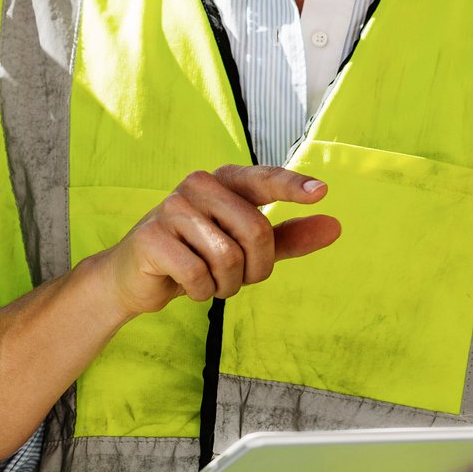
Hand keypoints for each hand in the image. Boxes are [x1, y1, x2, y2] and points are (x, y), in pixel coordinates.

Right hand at [90, 164, 341, 317]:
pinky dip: (202, 291)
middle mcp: (199, 185)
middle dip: (256, 269)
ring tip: (210, 281)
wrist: (137, 278)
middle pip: (255, 231)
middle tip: (238, 279)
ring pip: (229, 257)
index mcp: (225, 181)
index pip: (264, 179)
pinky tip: (189, 286)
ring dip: (227, 284)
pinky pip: (198, 275)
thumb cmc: (199, 257)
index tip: (323, 193)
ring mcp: (173, 207)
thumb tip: (335, 226)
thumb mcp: (249, 249)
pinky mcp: (153, 237)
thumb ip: (289, 237)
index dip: (292, 186)